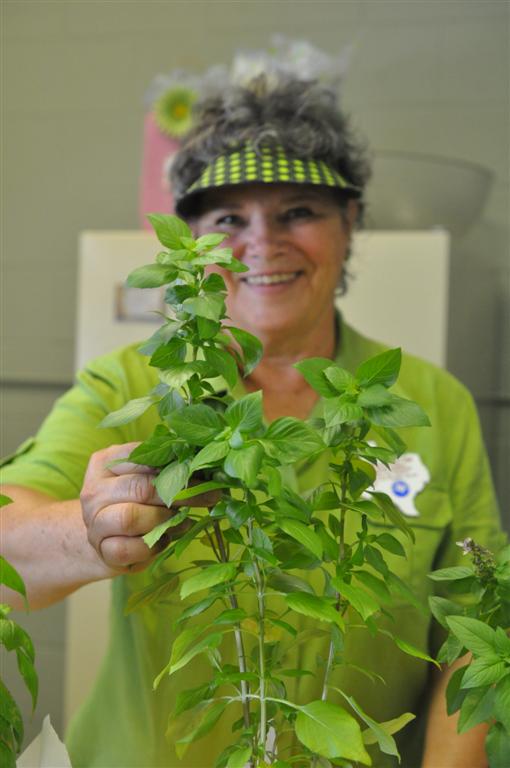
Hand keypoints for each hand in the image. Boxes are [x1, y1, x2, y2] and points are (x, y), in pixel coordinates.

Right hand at [80, 443, 218, 574]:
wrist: (104, 538)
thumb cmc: (131, 501)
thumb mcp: (142, 477)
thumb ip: (164, 467)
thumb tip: (206, 464)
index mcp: (105, 463)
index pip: (141, 456)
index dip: (177, 463)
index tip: (205, 470)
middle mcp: (95, 490)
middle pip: (141, 487)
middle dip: (181, 493)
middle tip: (210, 497)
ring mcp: (94, 521)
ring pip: (131, 517)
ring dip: (165, 520)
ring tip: (185, 520)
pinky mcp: (102, 550)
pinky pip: (129, 548)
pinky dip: (154, 546)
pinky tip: (165, 540)